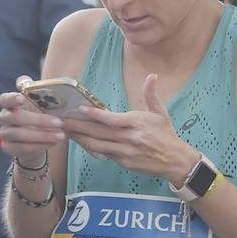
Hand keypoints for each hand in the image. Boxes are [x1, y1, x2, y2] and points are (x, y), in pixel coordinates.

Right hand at [0, 75, 63, 165]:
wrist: (36, 139)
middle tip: (59, 122)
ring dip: (42, 135)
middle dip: (39, 120)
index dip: (12, 99)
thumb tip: (26, 80)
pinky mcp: (8, 148)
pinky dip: (39, 146)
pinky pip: (22, 148)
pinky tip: (53, 143)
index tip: (22, 98)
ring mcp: (4, 134)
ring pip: (20, 135)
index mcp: (9, 104)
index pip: (5, 99)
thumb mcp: (39, 102)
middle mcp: (4, 118)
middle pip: (15, 118)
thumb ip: (34, 90)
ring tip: (60, 135)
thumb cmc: (37, 114)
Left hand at [61, 74, 198, 185]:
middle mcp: (129, 138)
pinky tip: (79, 141)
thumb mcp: (160, 113)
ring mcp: (125, 151)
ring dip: (79, 138)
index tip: (81, 109)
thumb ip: (151, 94)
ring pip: (97, 145)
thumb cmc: (166, 134)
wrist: (175, 160)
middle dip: (78, 126)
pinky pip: (103, 153)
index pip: (112, 119)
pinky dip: (90, 147)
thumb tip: (152, 76)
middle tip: (62, 121)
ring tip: (65, 131)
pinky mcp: (123, 162)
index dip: (95, 114)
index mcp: (137, 123)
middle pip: (99, 132)